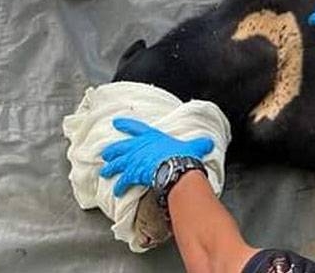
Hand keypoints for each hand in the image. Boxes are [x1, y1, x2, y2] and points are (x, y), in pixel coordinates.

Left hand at [99, 117, 213, 197]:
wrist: (175, 167)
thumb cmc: (182, 155)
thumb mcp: (192, 146)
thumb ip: (199, 144)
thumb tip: (209, 143)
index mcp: (151, 136)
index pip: (136, 127)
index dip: (126, 125)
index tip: (116, 123)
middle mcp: (139, 146)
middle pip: (121, 147)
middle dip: (112, 150)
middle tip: (105, 153)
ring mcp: (134, 160)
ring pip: (117, 164)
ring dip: (111, 168)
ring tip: (105, 172)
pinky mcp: (133, 174)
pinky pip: (123, 181)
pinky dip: (119, 186)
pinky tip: (116, 191)